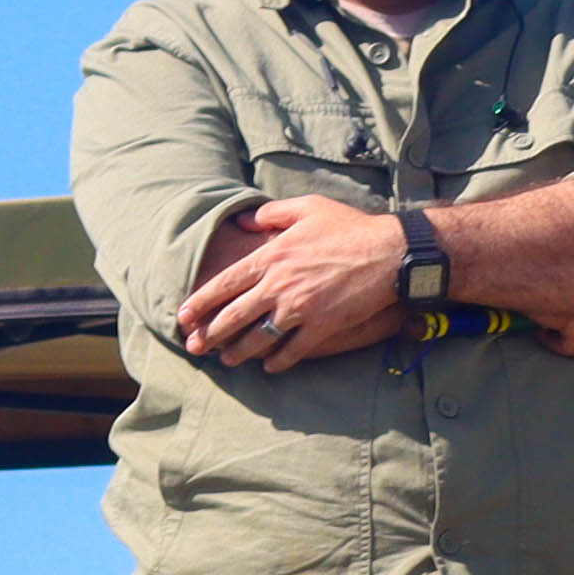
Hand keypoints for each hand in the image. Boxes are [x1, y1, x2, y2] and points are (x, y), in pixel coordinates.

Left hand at [180, 196, 414, 372]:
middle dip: (210, 335)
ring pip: (259, 338)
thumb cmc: (350, 227)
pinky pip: (293, 351)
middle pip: (234, 316)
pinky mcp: (322, 327)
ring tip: (227, 360)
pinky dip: (279, 361)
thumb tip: (242, 220)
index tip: (184, 317)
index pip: (224, 284)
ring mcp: (300, 309)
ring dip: (239, 352)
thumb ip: (270, 214)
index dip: (200, 302)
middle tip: (194, 348)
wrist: (389, 253)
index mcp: (271, 257)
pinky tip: (269, 367)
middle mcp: (279, 286)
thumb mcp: (307, 208)